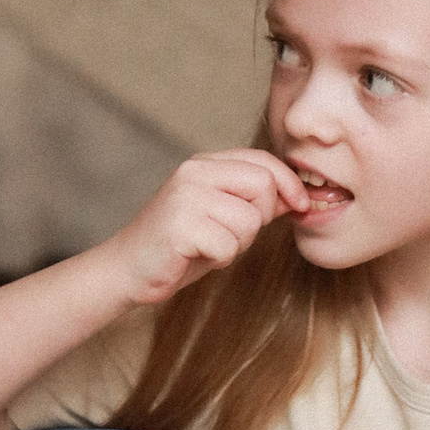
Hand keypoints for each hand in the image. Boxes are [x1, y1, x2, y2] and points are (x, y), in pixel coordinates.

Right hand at [108, 149, 308, 310]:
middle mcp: (194, 171)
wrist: (128, 270)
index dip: (289, 183)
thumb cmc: (180, 247)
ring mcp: (185, 195)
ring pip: (249, 219)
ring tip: (209, 246)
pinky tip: (196, 256)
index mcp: (205, 163)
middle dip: (259, 218)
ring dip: (237, 244)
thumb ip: (255, 202)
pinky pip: (228, 245)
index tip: (301, 205)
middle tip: (231, 235)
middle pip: (263, 185)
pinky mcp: (180, 224)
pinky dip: (220, 258)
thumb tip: (299, 196)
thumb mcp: (223, 217)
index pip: (263, 160)